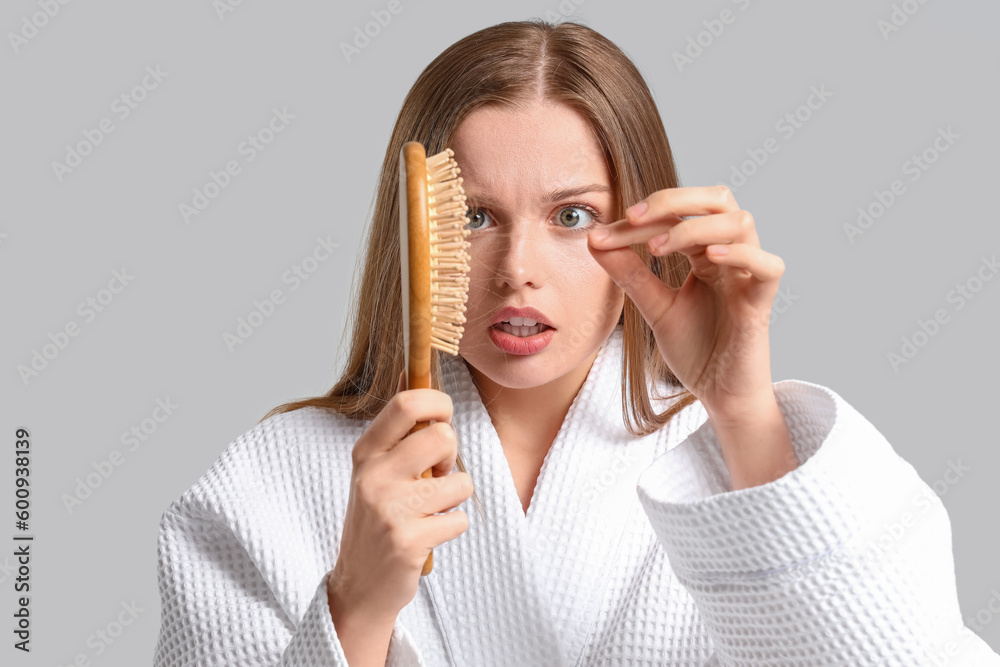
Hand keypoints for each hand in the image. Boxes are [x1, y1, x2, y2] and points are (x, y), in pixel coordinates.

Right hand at [329, 371, 473, 622]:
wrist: (359, 584)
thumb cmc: (376, 518)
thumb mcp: (375, 468)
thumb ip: (396, 425)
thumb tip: (407, 370)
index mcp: (366, 453)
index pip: (406, 405)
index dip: (437, 402)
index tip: (443, 417)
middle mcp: (374, 477)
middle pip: (442, 437)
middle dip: (452, 454)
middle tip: (438, 473)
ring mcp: (390, 509)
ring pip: (460, 482)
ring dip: (454, 497)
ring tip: (430, 508)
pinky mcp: (408, 541)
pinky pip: (460, 520)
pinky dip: (452, 527)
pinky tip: (429, 534)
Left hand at [586, 185, 783, 423]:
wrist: (719, 394)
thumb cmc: (697, 349)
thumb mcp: (654, 306)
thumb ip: (630, 274)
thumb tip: (593, 240)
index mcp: (704, 253)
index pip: (676, 216)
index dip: (638, 221)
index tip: (601, 236)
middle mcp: (730, 256)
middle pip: (717, 199)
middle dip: (673, 199)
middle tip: (633, 218)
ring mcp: (748, 276)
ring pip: (741, 222)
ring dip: (696, 226)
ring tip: (658, 247)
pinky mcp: (761, 303)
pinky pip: (768, 266)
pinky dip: (741, 254)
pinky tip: (709, 258)